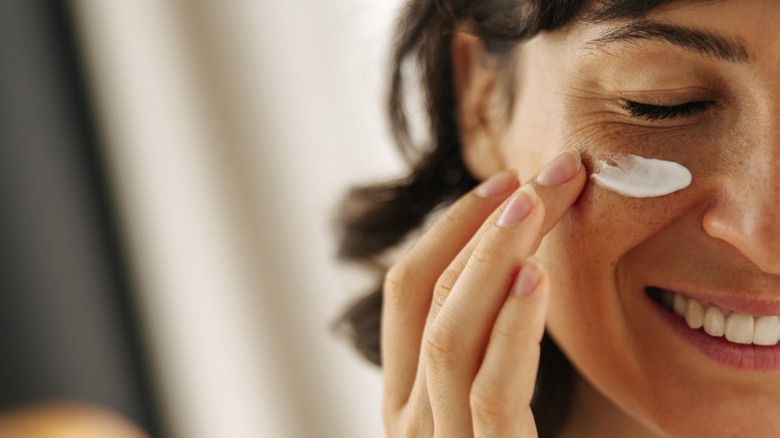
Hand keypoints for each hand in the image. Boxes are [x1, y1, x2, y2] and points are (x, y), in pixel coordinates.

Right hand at [381, 149, 585, 436]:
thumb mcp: (494, 402)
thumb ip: (492, 350)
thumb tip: (524, 264)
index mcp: (407, 393)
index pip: (408, 290)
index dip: (451, 227)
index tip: (507, 182)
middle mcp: (410, 415)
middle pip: (433, 296)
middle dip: (487, 224)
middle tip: (550, 171)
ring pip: (450, 333)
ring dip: (495, 256)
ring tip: (539, 200)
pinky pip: (491, 388)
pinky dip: (512, 327)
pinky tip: (537, 275)